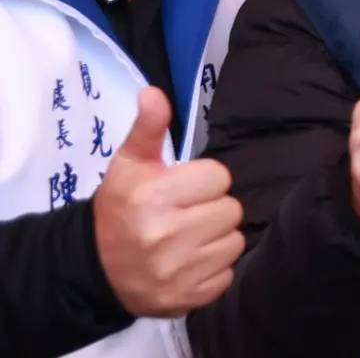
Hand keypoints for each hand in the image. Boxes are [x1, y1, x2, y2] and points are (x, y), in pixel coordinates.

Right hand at [91, 86, 243, 315]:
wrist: (93, 268)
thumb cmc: (119, 209)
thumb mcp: (129, 165)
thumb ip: (148, 128)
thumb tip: (154, 92)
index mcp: (153, 197)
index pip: (220, 177)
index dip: (203, 181)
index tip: (182, 189)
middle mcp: (164, 236)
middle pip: (231, 209)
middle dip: (212, 208)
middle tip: (185, 214)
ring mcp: (175, 272)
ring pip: (234, 241)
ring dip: (216, 239)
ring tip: (187, 238)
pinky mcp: (185, 299)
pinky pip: (227, 275)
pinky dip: (213, 269)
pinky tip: (188, 262)